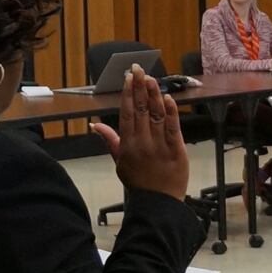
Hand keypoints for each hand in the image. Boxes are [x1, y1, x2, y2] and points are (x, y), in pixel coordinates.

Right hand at [91, 65, 190, 199]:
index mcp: (127, 144)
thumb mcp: (119, 162)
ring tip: (151, 78)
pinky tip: (168, 98)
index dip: (127, 94)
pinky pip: (173, 128)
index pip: (126, 114)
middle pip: (140, 109)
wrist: (158, 203)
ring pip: (156, 115)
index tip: (128, 78)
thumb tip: (94, 125)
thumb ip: (110, 140)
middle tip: (138, 69)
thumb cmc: (138, 181)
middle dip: (139, 87)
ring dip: (154, 94)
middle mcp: (142, 142)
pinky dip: (171, 112)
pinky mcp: (177, 149)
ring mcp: (160, 145)